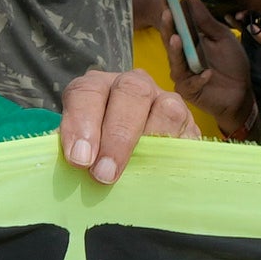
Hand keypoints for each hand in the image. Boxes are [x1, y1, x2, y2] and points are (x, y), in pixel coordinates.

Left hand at [57, 68, 197, 182]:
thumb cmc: (100, 161)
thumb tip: (72, 171)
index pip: (86, 92)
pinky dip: (175, 149)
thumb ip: (78, 155)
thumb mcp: (84, 153)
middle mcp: (131, 86)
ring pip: (165, 107)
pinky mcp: (188, 122)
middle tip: (104, 173)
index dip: (80, 123)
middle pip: (129, 92)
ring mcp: (163, 100)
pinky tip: (162, 169)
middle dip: (116, 134)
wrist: (140, 172)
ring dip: (150, 140)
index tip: (79, 159)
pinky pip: (187, 128)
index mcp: (96, 89)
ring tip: (137, 171)